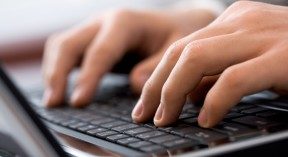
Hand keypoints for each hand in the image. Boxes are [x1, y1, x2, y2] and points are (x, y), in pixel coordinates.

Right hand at [42, 8, 214, 106]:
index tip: (78, 102)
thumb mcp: (176, 49)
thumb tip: (135, 85)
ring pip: (61, 45)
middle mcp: (104, 22)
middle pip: (69, 44)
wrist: (175, 23)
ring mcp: (95, 29)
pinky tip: (59, 88)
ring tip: (52, 101)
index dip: (88, 77)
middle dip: (58, 73)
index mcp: (125, 22)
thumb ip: (156, 67)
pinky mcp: (92, 40)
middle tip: (56, 103)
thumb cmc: (177, 35)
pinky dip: (58, 68)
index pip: (100, 51)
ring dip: (53, 71)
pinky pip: (66, 50)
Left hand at [133, 1, 287, 127]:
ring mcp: (261, 35)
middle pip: (180, 52)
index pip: (180, 47)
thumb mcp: (252, 59)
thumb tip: (189, 96)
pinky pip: (234, 78)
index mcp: (233, 20)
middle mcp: (241, 21)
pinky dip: (214, 101)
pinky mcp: (283, 57)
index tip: (145, 103)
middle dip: (157, 87)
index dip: (157, 76)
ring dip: (173, 93)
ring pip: (197, 59)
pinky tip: (205, 120)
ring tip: (165, 120)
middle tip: (145, 115)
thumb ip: (220, 73)